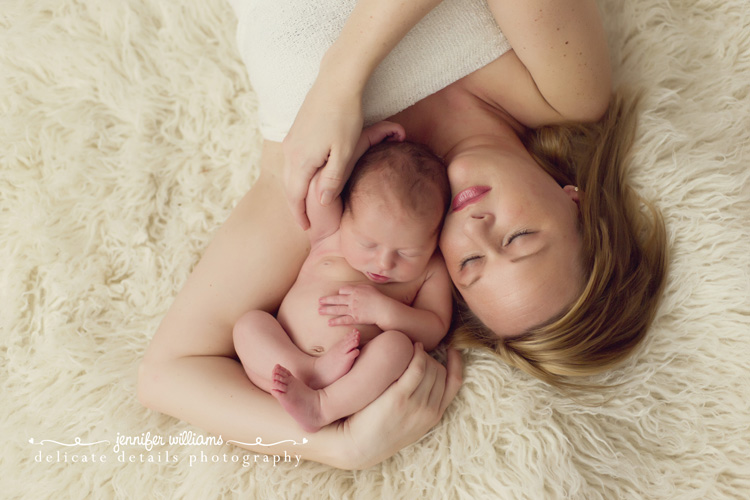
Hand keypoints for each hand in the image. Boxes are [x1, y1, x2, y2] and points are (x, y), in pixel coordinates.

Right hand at [283, 74, 404, 228]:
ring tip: (306, 206)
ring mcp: (290, 140)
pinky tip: (307, 179)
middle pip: (289, 187)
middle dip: (296, 207)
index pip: (296, 197)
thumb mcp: (345, 152)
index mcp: (300, 160)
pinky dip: (296, 176)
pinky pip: (292, 162)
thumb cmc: (345, 117)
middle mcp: (290, 152)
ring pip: (289, 174)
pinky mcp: (295, 132)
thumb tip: (322, 203)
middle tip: (306, 223)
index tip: (308, 229)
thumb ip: (333, 179)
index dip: (301, 215)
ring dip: (296, 192)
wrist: (336, 81)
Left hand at [319, 284, 392, 326]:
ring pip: (337, 309)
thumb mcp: (369, 288)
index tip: (337, 295)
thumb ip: (359, 287)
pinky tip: (329, 323)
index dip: (340, 293)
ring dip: (327, 310)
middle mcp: (352, 299)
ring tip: (319, 311)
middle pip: (336, 299)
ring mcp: (353, 309)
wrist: (383, 309)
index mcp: (355, 291)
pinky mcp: (355, 318)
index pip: (343, 290)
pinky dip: (336, 321)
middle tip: (319, 301)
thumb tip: (351, 287)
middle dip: (327, 300)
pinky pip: (343, 320)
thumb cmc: (378, 298)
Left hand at [337, 344, 462, 468]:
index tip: (452, 350)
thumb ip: (420, 404)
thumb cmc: (379, 429)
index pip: (454, 382)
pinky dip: (416, 354)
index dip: (455, 363)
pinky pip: (417, 367)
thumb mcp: (409, 421)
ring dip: (422, 354)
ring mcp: (416, 405)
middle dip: (432, 358)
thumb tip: (422, 381)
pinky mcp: (399, 398)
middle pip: (441, 372)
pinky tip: (409, 347)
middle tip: (417, 351)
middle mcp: (429, 411)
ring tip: (411, 347)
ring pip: (430, 367)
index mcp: (434, 416)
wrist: (358, 447)